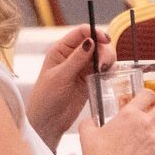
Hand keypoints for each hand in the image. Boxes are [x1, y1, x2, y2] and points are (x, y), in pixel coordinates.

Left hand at [26, 26, 110, 146]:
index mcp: (61, 49)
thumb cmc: (45, 98)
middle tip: (103, 64)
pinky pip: (103, 70)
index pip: (81, 32)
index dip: (95, 32)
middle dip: (104, 50)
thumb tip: (90, 41)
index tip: (106, 40)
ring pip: (101, 56)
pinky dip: (108, 71)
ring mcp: (82, 68)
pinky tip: (106, 76)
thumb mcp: (60, 76)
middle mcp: (73, 56)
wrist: (47, 122)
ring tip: (103, 71)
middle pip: (96, 43)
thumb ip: (76, 59)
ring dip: (107, 60)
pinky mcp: (89, 80)